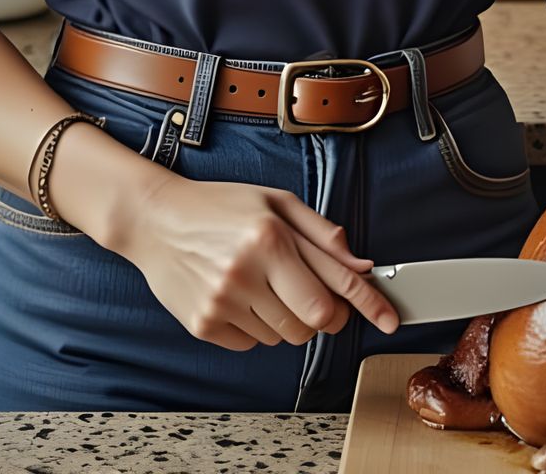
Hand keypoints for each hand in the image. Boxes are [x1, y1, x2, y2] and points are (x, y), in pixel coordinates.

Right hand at [116, 169, 401, 350]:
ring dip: (287, 317)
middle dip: (323, 314)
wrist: (155, 220)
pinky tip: (239, 294)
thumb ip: (321, 234)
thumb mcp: (275, 202)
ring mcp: (222, 304)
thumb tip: (361, 264)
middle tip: (312, 292)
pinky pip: (253, 343)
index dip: (367, 306)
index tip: (390, 320)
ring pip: (283, 337)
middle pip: (312, 324)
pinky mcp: (203, 326)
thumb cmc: (220, 206)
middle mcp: (245, 273)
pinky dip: (256, 325)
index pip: (331, 289)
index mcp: (268, 238)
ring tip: (263, 281)